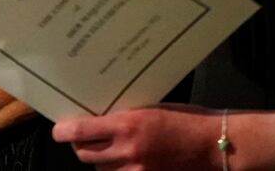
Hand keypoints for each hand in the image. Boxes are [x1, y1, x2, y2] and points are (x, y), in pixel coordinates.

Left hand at [54, 106, 221, 170]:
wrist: (214, 144)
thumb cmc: (187, 121)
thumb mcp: (152, 109)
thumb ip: (125, 117)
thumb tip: (100, 120)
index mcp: (128, 125)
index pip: (81, 132)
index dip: (64, 132)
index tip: (60, 130)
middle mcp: (128, 151)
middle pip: (85, 155)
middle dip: (83, 147)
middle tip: (88, 139)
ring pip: (101, 170)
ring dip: (102, 162)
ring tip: (115, 151)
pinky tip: (127, 163)